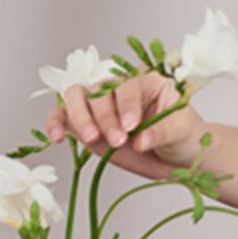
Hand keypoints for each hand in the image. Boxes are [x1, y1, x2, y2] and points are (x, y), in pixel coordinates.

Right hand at [46, 70, 199, 181]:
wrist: (176, 157)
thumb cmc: (182, 136)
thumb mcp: (181, 131)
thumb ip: (161, 132)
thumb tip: (140, 141)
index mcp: (145, 82)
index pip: (128, 85)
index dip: (127, 104)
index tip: (131, 126)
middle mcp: (118, 89)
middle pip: (99, 91)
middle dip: (105, 116)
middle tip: (117, 140)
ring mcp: (99, 105)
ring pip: (77, 98)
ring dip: (80, 118)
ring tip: (92, 139)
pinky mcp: (85, 124)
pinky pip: (63, 117)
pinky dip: (56, 123)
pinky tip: (57, 136)